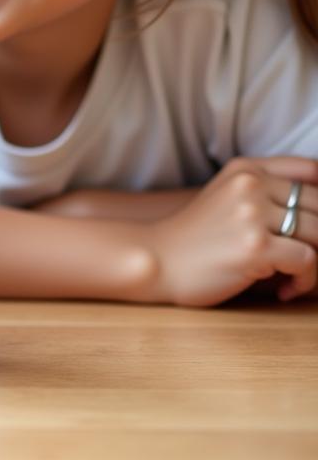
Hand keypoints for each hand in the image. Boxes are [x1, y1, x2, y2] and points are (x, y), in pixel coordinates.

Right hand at [147, 157, 317, 305]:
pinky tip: (284, 289)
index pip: (310, 170)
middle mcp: (250, 184)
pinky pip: (309, 261)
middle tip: (305, 260)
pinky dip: (305, 281)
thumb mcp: (227, 197)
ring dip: (316, 263)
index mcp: (245, 169)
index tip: (314, 221)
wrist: (158, 259)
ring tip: (295, 277)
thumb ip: (266, 192)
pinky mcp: (255, 246)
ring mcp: (251, 213)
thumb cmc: (196, 236)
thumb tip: (317, 212)